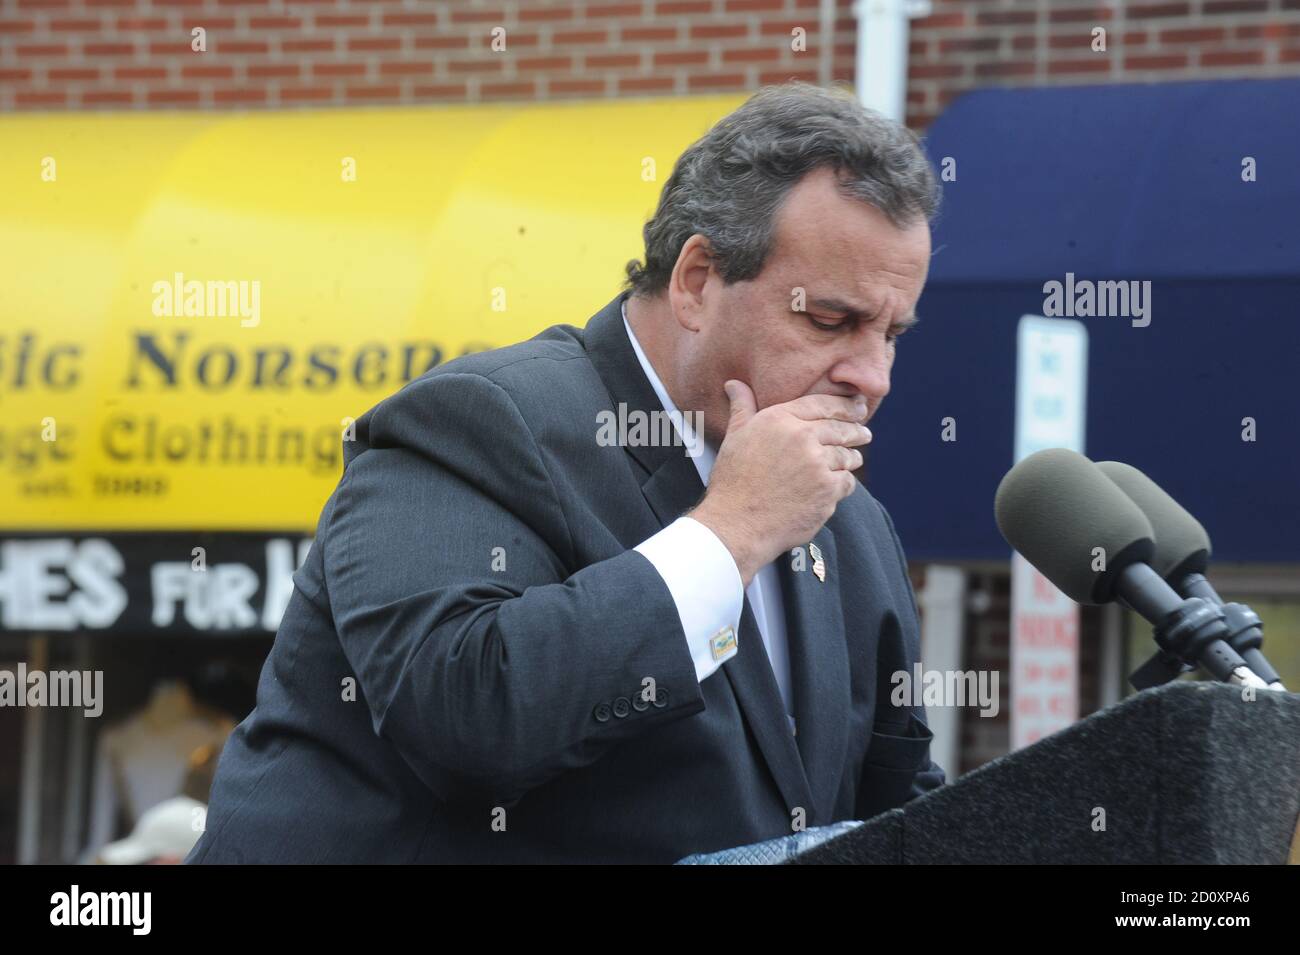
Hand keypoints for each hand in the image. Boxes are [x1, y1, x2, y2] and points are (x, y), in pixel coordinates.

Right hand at [689, 380, 869, 585]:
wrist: (737, 524)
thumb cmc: (733, 481)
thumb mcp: (735, 437)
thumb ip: (743, 407)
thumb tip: (734, 384)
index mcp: (780, 419)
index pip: (823, 404)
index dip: (845, 404)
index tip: (858, 405)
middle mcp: (802, 437)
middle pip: (842, 428)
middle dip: (857, 430)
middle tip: (865, 432)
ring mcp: (818, 464)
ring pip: (847, 455)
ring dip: (851, 458)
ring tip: (853, 459)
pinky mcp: (828, 490)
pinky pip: (847, 481)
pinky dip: (844, 483)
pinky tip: (837, 485)